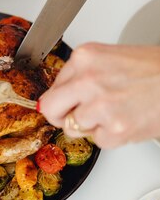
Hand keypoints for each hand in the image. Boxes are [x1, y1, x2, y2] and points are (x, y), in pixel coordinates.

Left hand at [39, 43, 159, 147]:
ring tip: (113, 113)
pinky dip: (111, 136)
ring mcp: (101, 105)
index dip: (61, 99)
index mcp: (85, 57)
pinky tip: (125, 120)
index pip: (52, 87)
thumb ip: (80, 74)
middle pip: (51, 109)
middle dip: (61, 116)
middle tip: (74, 117)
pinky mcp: (116, 129)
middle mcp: (88, 80)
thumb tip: (59, 94)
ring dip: (91, 126)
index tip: (66, 103)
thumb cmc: (153, 69)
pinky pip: (99, 141)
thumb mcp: (108, 58)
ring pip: (73, 128)